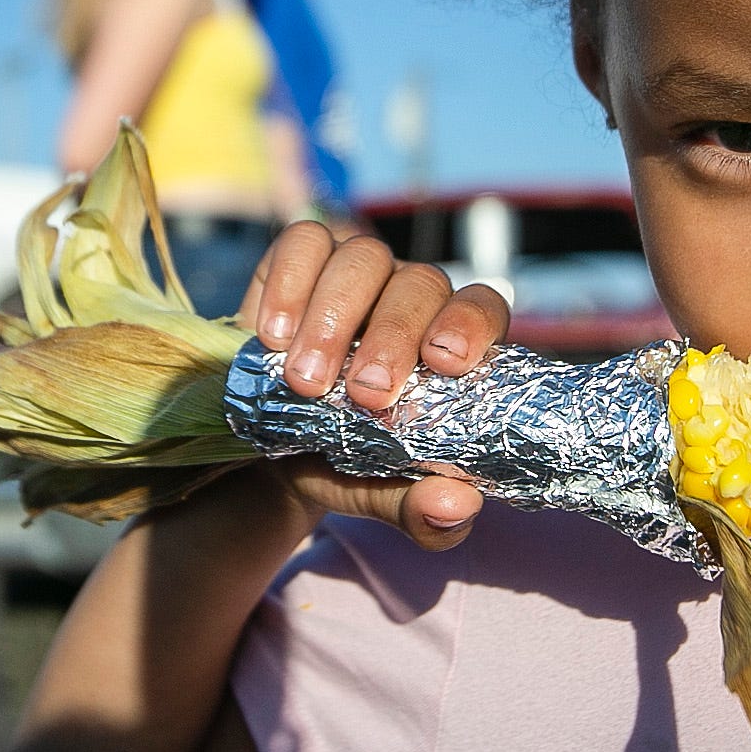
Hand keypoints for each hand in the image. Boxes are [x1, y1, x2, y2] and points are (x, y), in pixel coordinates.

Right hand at [233, 221, 511, 550]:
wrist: (267, 444)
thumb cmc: (342, 461)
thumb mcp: (377, 493)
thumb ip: (419, 509)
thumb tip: (456, 506)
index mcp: (451, 342)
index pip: (483, 306)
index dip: (470, 322)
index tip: (443, 361)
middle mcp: (412, 296)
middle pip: (421, 284)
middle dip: (393, 337)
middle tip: (364, 395)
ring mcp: (360, 270)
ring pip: (364, 258)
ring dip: (335, 318)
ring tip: (305, 381)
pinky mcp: (304, 256)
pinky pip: (305, 242)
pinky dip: (290, 282)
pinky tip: (271, 336)